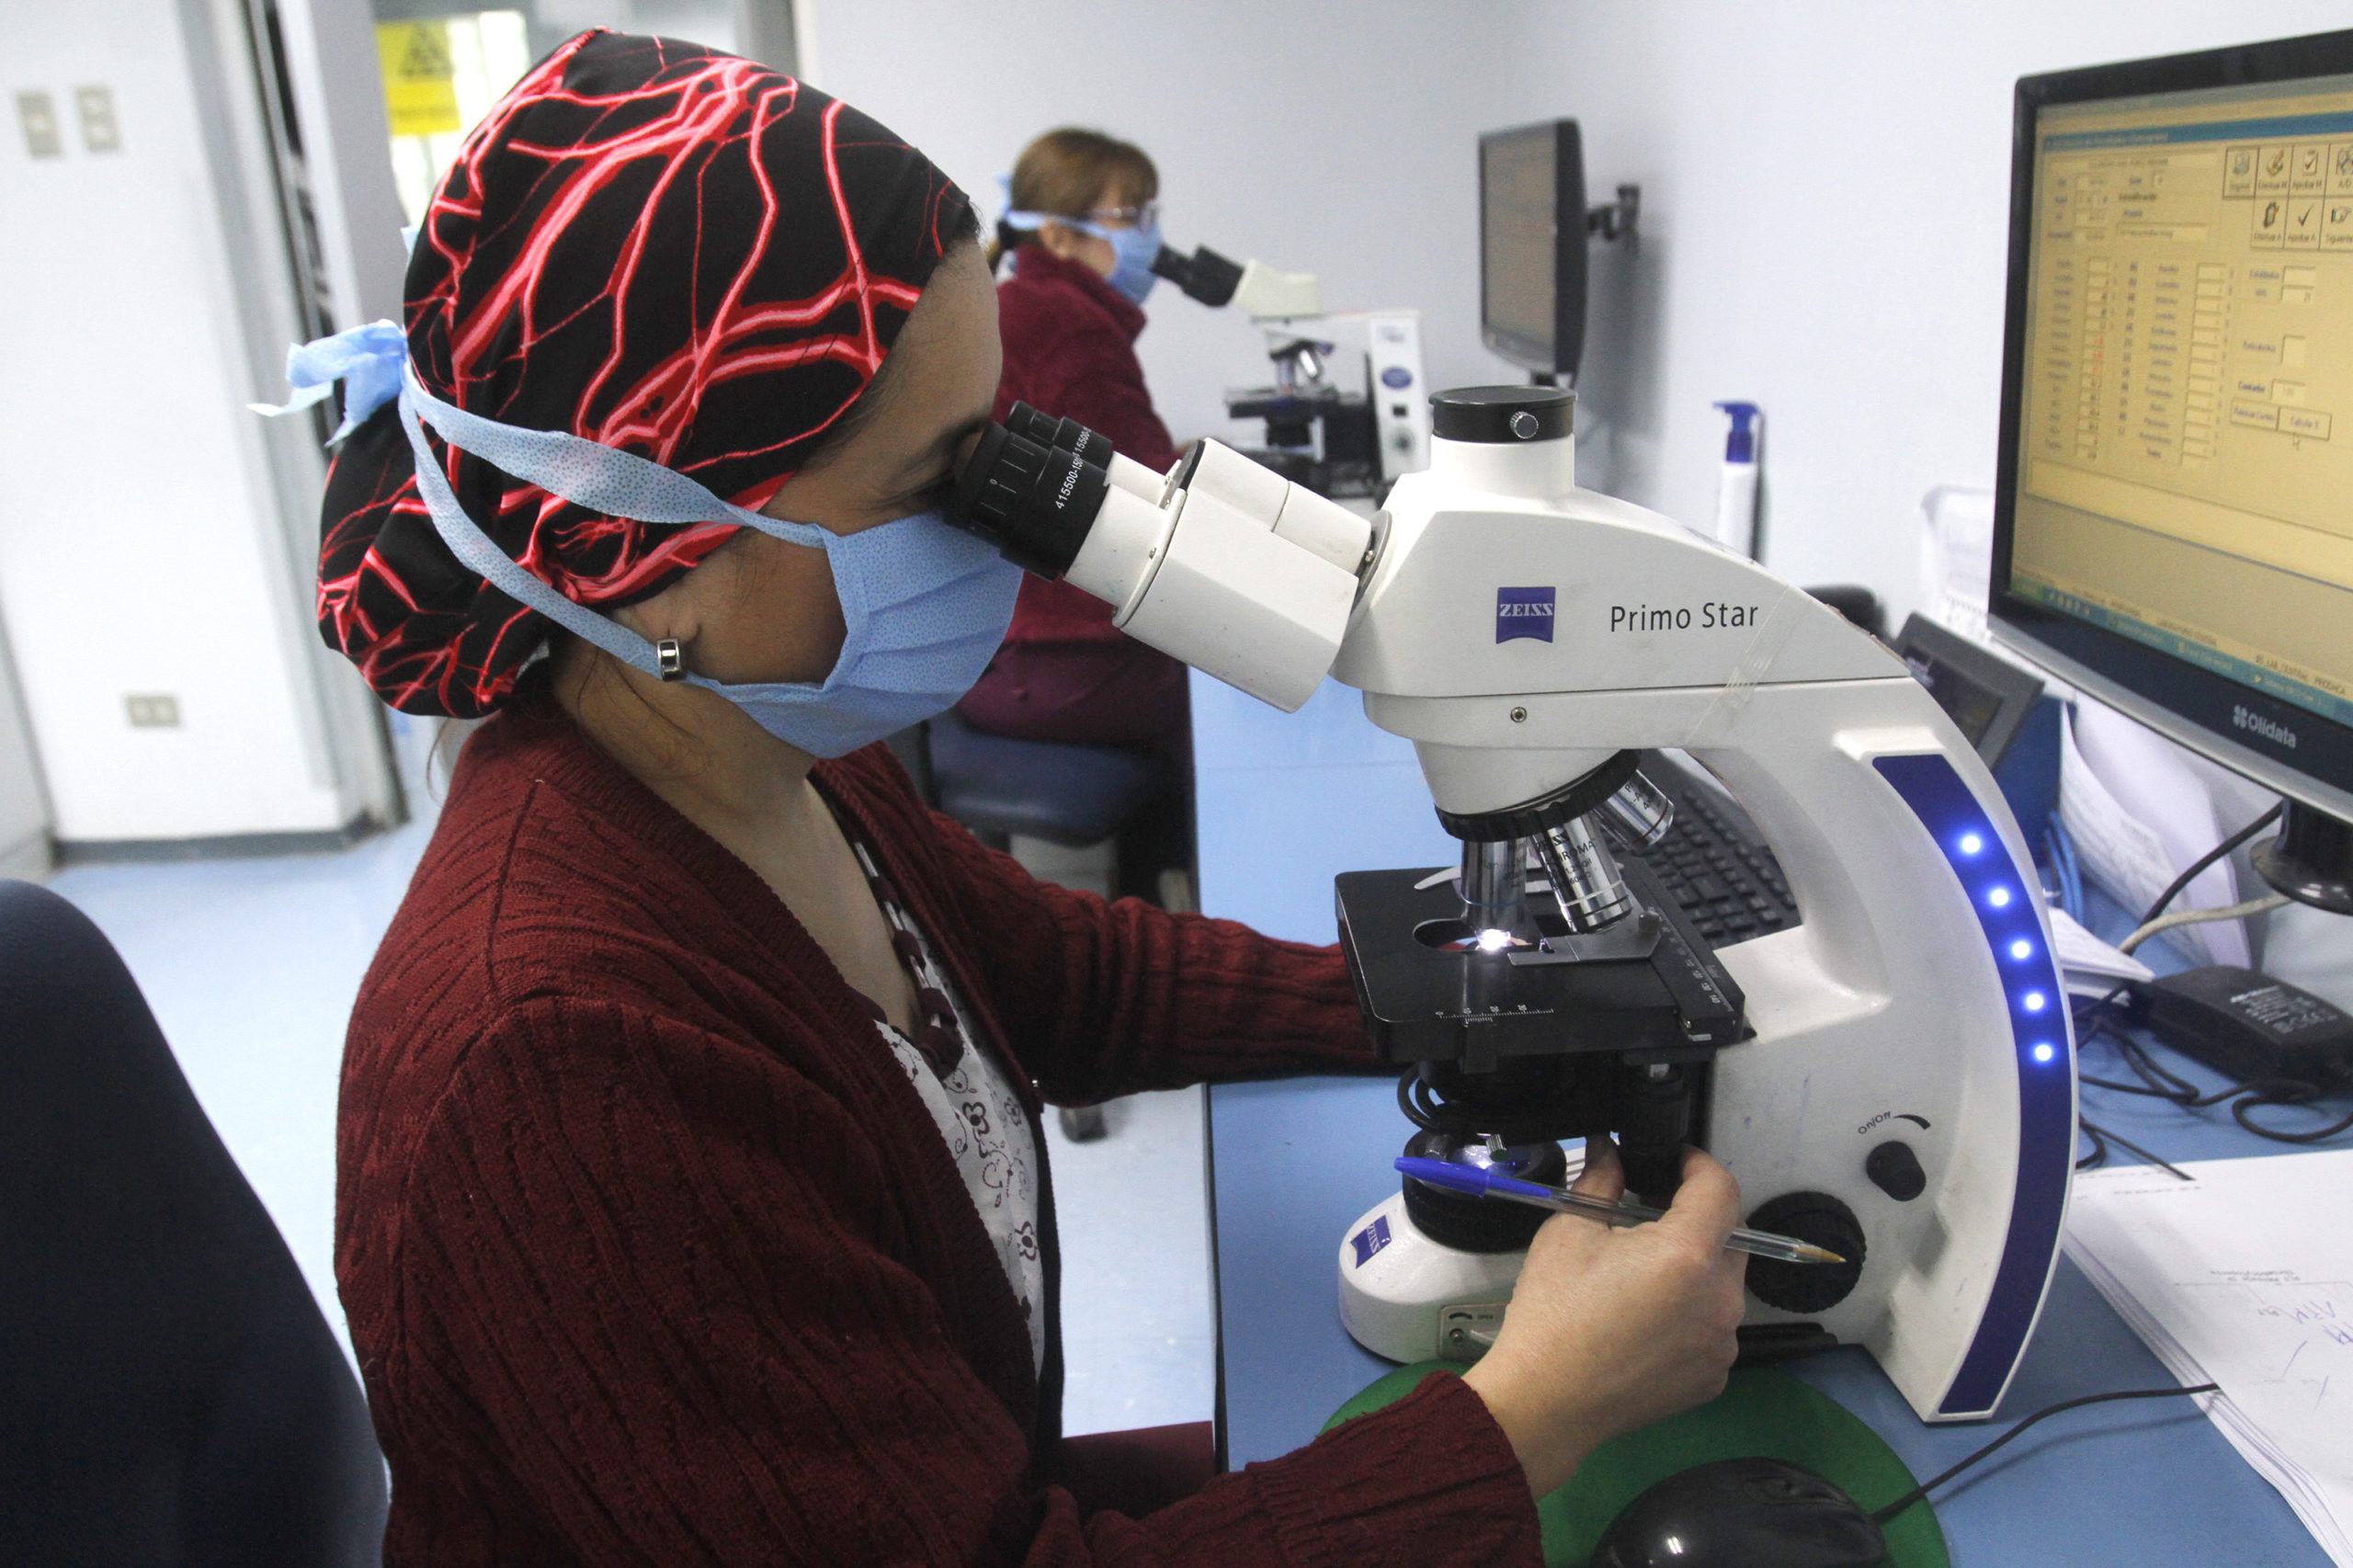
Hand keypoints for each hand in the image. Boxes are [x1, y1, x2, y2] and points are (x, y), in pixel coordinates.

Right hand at [1459, 1140, 1747, 1497]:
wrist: (1546, 1402)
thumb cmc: (1554, 1314)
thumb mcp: (1568, 1233)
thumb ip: (1601, 1182)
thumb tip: (1611, 1149)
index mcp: (1687, 1256)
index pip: (1721, 1189)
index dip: (1699, 1165)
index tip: (1674, 1162)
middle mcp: (1721, 1300)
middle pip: (1730, 1238)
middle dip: (1696, 1220)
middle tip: (1646, 1222)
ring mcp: (1723, 1344)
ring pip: (1723, 1286)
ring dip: (1695, 1271)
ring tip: (1641, 1281)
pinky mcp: (1715, 1377)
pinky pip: (1714, 1329)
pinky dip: (1691, 1316)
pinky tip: (1646, 1326)